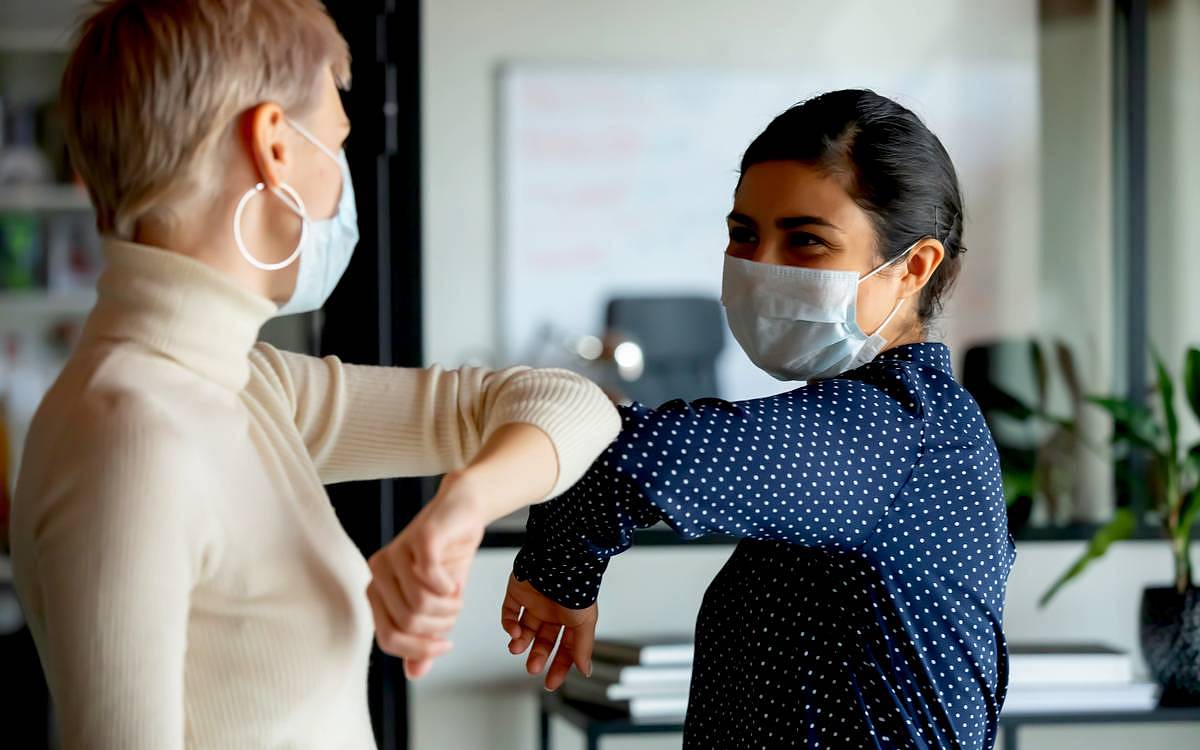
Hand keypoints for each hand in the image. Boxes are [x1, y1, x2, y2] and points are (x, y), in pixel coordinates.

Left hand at [367, 470, 485, 678]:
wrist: (464, 512)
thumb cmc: (449, 557)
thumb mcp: (438, 605)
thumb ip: (424, 637)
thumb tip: (414, 673)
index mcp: (376, 589)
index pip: (388, 639)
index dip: (420, 649)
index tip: (446, 644)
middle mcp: (378, 571)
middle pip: (408, 624)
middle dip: (440, 626)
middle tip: (455, 612)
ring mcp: (396, 552)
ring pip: (420, 604)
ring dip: (449, 608)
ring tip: (456, 596)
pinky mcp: (418, 538)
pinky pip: (430, 578)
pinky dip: (449, 588)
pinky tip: (454, 581)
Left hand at [501, 573, 597, 690]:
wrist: (558, 559)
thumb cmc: (576, 587)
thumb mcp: (585, 622)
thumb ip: (583, 647)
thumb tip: (585, 671)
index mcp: (571, 618)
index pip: (565, 648)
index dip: (559, 665)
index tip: (551, 682)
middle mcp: (553, 611)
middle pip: (543, 641)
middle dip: (538, 656)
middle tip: (532, 668)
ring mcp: (534, 602)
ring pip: (524, 629)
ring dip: (520, 643)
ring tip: (517, 648)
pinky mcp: (517, 592)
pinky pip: (509, 613)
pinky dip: (509, 625)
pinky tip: (515, 631)